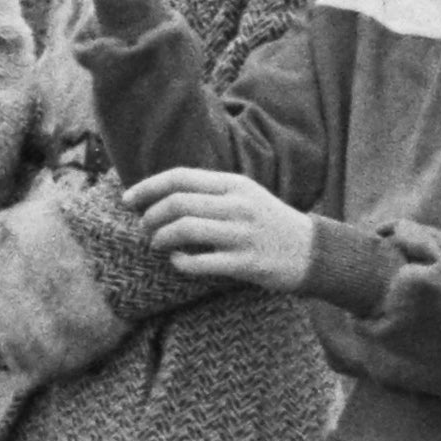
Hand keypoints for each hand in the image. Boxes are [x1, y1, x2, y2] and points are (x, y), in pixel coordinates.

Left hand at [124, 163, 317, 293]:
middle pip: (177, 203)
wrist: (311, 251)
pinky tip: (177, 261)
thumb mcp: (244, 194)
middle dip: (150, 216)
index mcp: (234, 184)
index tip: (128, 200)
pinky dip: (179, 262)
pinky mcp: (245, 263)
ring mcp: (241, 234)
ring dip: (160, 237)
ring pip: (184, 229)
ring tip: (157, 243)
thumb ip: (210, 191)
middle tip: (144, 227)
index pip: (180, 177)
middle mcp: (237, 205)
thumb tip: (163, 194)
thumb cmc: (269, 222)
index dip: (147, 187)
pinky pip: (199, 262)